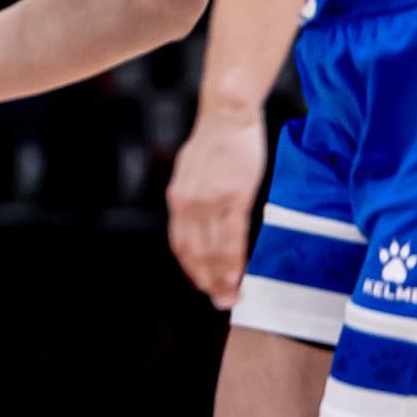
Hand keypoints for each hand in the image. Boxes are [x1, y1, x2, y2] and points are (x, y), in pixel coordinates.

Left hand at [166, 106, 267, 307]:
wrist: (227, 114)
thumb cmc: (215, 140)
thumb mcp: (191, 170)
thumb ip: (192, 195)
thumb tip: (196, 216)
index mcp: (177, 198)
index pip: (181, 243)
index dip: (192, 268)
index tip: (203, 284)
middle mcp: (188, 204)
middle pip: (196, 253)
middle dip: (208, 280)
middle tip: (221, 301)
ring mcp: (209, 202)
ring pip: (214, 250)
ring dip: (222, 277)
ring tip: (232, 296)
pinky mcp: (233, 197)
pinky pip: (232, 237)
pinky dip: (234, 260)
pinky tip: (240, 274)